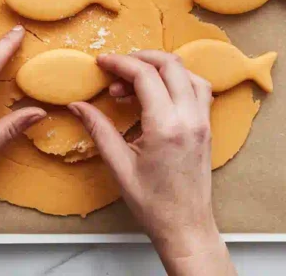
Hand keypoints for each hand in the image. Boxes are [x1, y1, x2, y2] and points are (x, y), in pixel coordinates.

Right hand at [69, 51, 234, 275]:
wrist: (185, 226)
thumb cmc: (152, 203)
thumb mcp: (119, 166)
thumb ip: (99, 129)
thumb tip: (78, 105)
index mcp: (166, 126)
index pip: (144, 75)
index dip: (120, 63)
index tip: (101, 63)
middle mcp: (189, 117)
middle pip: (170, 65)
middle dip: (140, 59)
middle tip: (117, 70)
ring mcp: (203, 121)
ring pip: (188, 73)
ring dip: (161, 68)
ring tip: (136, 82)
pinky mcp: (207, 127)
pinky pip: (199, 89)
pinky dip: (179, 80)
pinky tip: (159, 93)